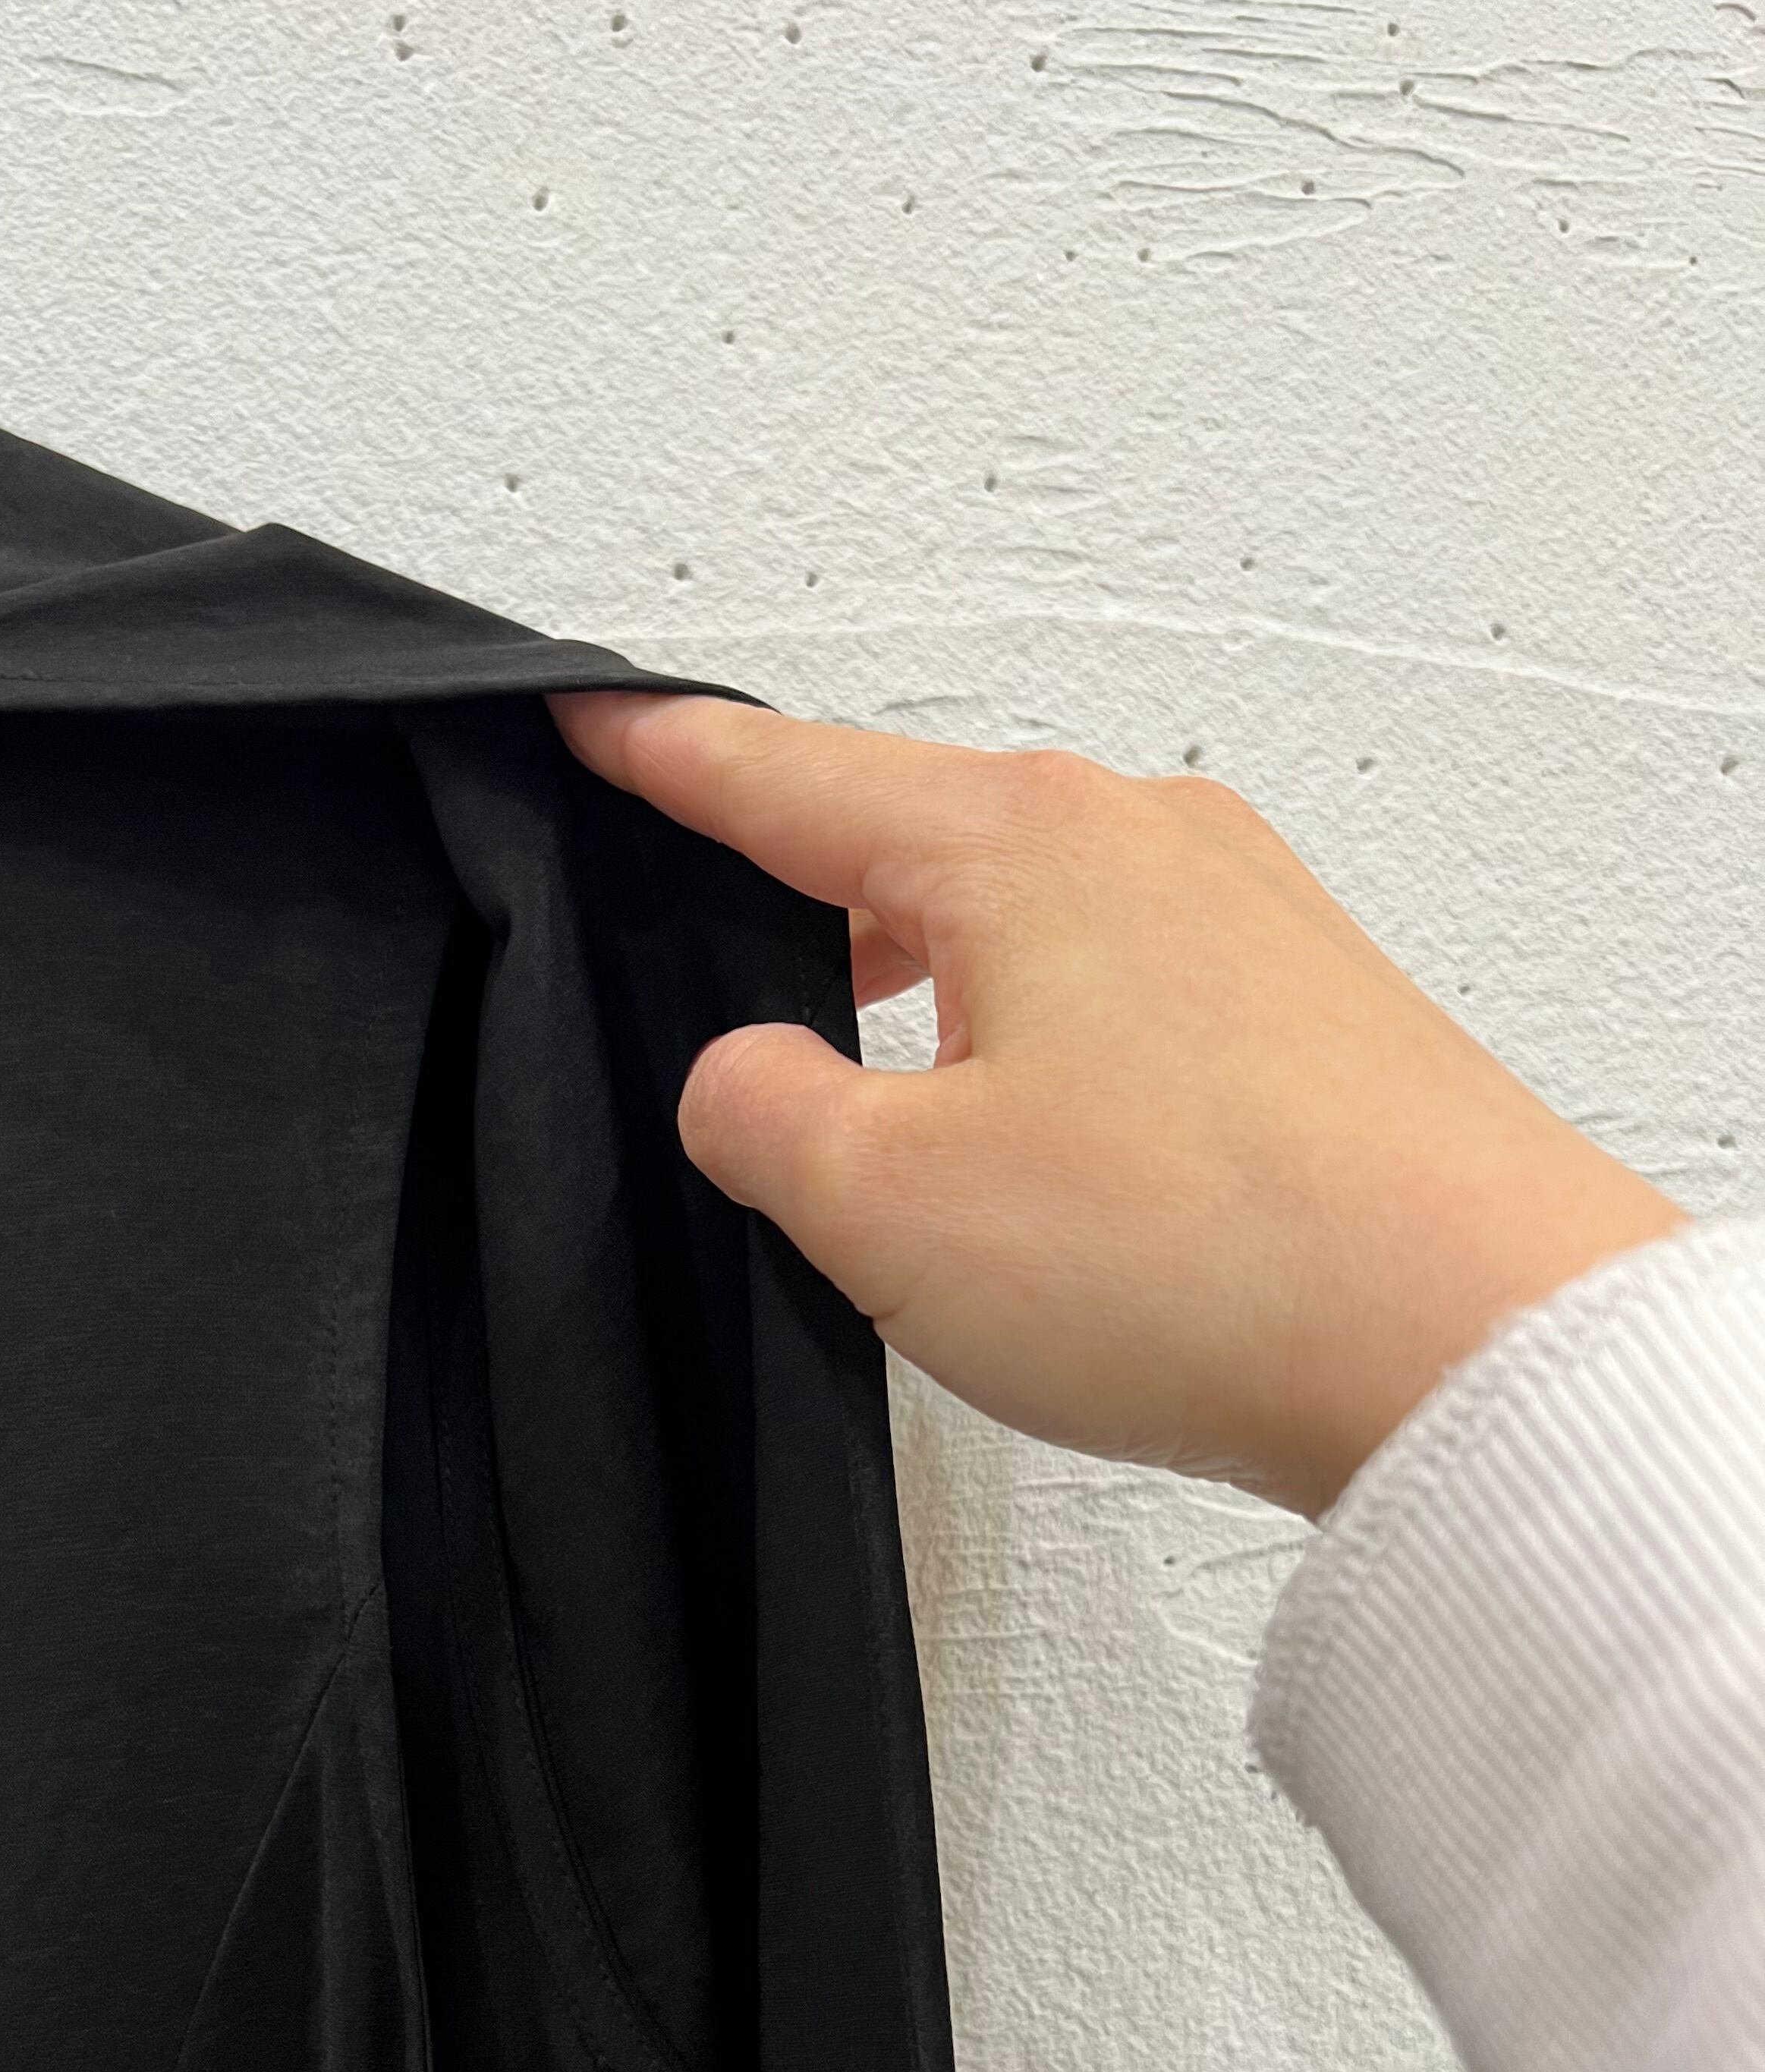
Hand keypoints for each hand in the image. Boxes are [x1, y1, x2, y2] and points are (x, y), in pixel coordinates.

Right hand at [549, 691, 1687, 1516]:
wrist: (1480, 1348)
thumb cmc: (1213, 1257)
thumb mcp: (886, 1203)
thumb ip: (759, 1115)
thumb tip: (745, 1080)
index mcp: (1015, 841)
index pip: (782, 775)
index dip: (662, 758)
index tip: (591, 723)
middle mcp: (1142, 836)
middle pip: (912, 831)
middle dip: (802, 883)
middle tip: (716, 928)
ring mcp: (1247, 913)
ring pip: (1025, 913)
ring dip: (930, 979)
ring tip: (875, 1078)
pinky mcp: (1312, 1007)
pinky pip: (1124, 982)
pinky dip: (1042, 1033)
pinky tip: (1036, 1134)